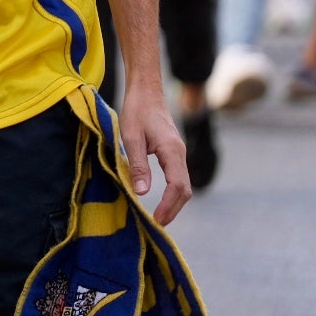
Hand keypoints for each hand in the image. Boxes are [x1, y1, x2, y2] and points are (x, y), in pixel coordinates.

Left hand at [118, 85, 189, 223]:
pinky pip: (178, 177)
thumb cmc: (136, 110)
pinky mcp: (173, 152)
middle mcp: (179, 153)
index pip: (177, 185)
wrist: (146, 90)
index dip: (169, 206)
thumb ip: (138, 164)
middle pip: (185, 189)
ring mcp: (178, 153)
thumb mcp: (131, 136)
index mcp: (171, 150)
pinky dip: (172, 192)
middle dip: (174, 209)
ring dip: (174, 203)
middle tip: (158, 225)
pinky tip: (162, 200)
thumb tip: (142, 193)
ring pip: (183, 184)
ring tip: (159, 218)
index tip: (157, 220)